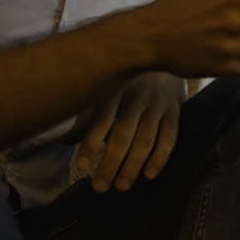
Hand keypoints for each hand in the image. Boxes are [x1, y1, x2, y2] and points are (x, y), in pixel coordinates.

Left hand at [73, 72, 181, 192]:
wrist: (164, 51)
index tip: (81, 167)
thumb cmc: (125, 78)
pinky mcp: (175, 110)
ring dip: (133, 166)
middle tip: (99, 187)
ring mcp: (157, 103)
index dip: (90, 144)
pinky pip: (169, 137)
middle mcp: (136, 96)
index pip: (100, 121)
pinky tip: (149, 175)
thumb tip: (65, 142)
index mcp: (114, 89)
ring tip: (121, 187)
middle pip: (123, 135)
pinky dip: (160, 158)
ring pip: (145, 140)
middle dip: (110, 164)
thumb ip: (87, 115)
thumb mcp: (105, 89)